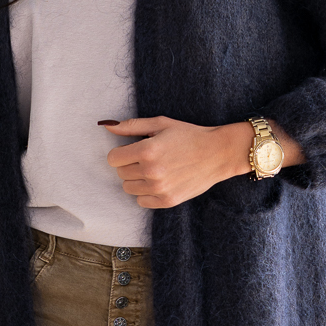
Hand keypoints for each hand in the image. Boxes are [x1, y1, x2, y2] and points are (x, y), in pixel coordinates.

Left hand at [101, 117, 252, 208]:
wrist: (218, 154)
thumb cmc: (189, 135)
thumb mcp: (161, 124)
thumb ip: (132, 126)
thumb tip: (107, 125)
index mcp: (147, 150)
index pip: (113, 158)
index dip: (121, 152)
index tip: (133, 150)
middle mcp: (151, 171)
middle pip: (120, 173)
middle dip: (129, 164)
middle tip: (148, 158)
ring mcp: (159, 189)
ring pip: (128, 188)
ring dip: (136, 179)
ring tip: (154, 170)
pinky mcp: (168, 201)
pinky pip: (141, 201)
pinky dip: (146, 193)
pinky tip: (159, 182)